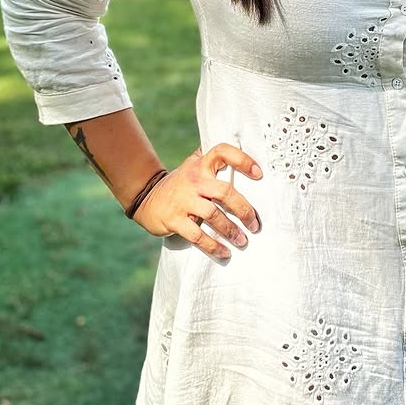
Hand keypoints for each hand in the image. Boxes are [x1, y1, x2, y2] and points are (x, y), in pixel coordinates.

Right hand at [130, 143, 262, 260]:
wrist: (146, 197)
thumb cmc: (181, 183)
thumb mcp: (193, 165)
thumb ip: (212, 160)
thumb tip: (243, 152)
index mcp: (200, 165)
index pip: (221, 152)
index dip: (241, 160)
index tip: (259, 174)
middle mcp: (193, 180)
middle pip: (224, 192)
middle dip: (244, 210)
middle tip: (255, 225)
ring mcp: (183, 201)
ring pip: (213, 215)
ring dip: (231, 230)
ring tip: (242, 241)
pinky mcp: (174, 220)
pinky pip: (198, 236)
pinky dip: (213, 246)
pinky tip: (224, 253)